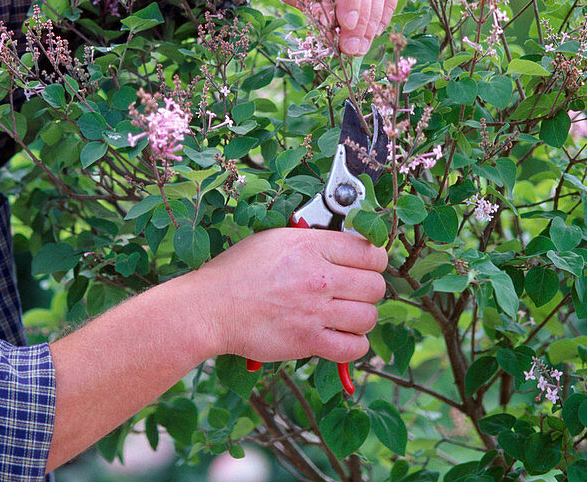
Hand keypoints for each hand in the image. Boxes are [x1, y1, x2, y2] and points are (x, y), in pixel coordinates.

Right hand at [189, 227, 387, 364]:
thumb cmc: (236, 272)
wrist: (210, 307)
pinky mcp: (308, 341)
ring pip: (368, 317)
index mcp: (310, 246)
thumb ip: (312, 242)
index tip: (366, 266)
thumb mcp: (274, 239)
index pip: (370, 251)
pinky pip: (354, 348)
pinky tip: (341, 337)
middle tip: (353, 293)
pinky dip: (353, 345)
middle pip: (375, 286)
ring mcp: (314, 311)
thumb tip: (344, 247)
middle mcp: (317, 277)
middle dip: (368, 290)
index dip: (374, 260)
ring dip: (361, 318)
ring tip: (345, 316)